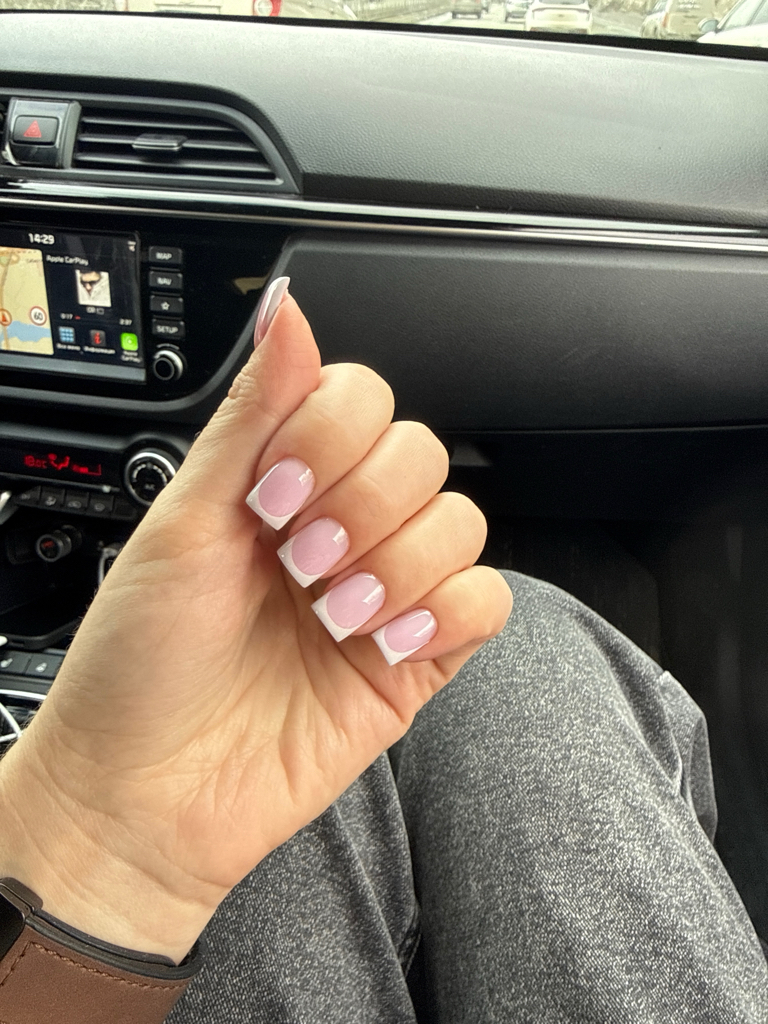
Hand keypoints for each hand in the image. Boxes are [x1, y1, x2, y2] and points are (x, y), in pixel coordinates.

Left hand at [0, 290, 511, 961]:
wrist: (143, 796)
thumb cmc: (140, 664)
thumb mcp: (184, 522)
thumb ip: (252, 415)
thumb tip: (287, 310)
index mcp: (279, 484)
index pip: (361, 400)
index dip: (333, 435)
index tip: (274, 493)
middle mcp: (338, 527)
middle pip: (420, 455)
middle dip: (364, 505)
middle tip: (301, 560)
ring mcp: (383, 591)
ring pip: (460, 522)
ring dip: (398, 562)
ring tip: (333, 613)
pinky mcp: (415, 658)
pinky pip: (486, 601)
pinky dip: (446, 609)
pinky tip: (383, 638)